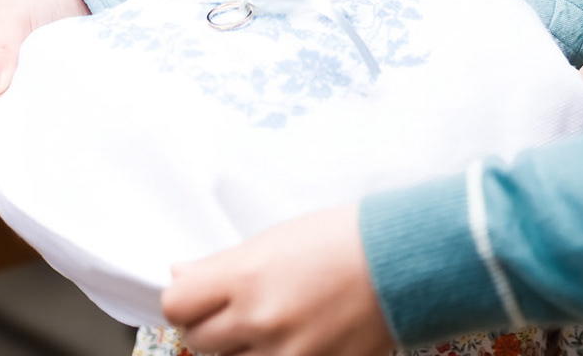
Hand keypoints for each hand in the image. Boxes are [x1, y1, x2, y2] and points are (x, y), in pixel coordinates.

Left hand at [164, 205, 394, 355]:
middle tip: (239, 307)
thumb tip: (181, 275)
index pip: (177, 306)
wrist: (405, 262)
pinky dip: (276, 355)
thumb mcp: (276, 238)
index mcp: (247, 277)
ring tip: (276, 322)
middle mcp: (260, 321)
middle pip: (199, 340)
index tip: (198, 296)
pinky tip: (296, 338)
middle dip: (214, 324)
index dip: (185, 300)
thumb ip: (223, 264)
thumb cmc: (346, 239)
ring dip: (245, 347)